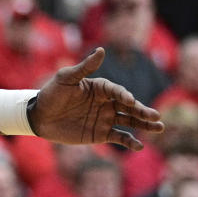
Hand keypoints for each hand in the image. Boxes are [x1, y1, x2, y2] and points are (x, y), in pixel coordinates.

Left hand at [29, 48, 163, 150]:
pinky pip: (119, 137)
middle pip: (129, 106)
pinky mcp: (100, 134)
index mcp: (100, 88)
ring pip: (129, 121)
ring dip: (144, 124)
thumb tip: (101, 50)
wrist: (38, 117)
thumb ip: (84, 67)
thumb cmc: (51, 94)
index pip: (116, 91)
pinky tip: (139, 146)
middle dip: (142, 111)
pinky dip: (130, 141)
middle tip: (156, 116)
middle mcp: (106, 103)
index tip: (129, 101)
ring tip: (159, 127)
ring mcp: (105, 119)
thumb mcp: (65, 78)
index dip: (123, 95)